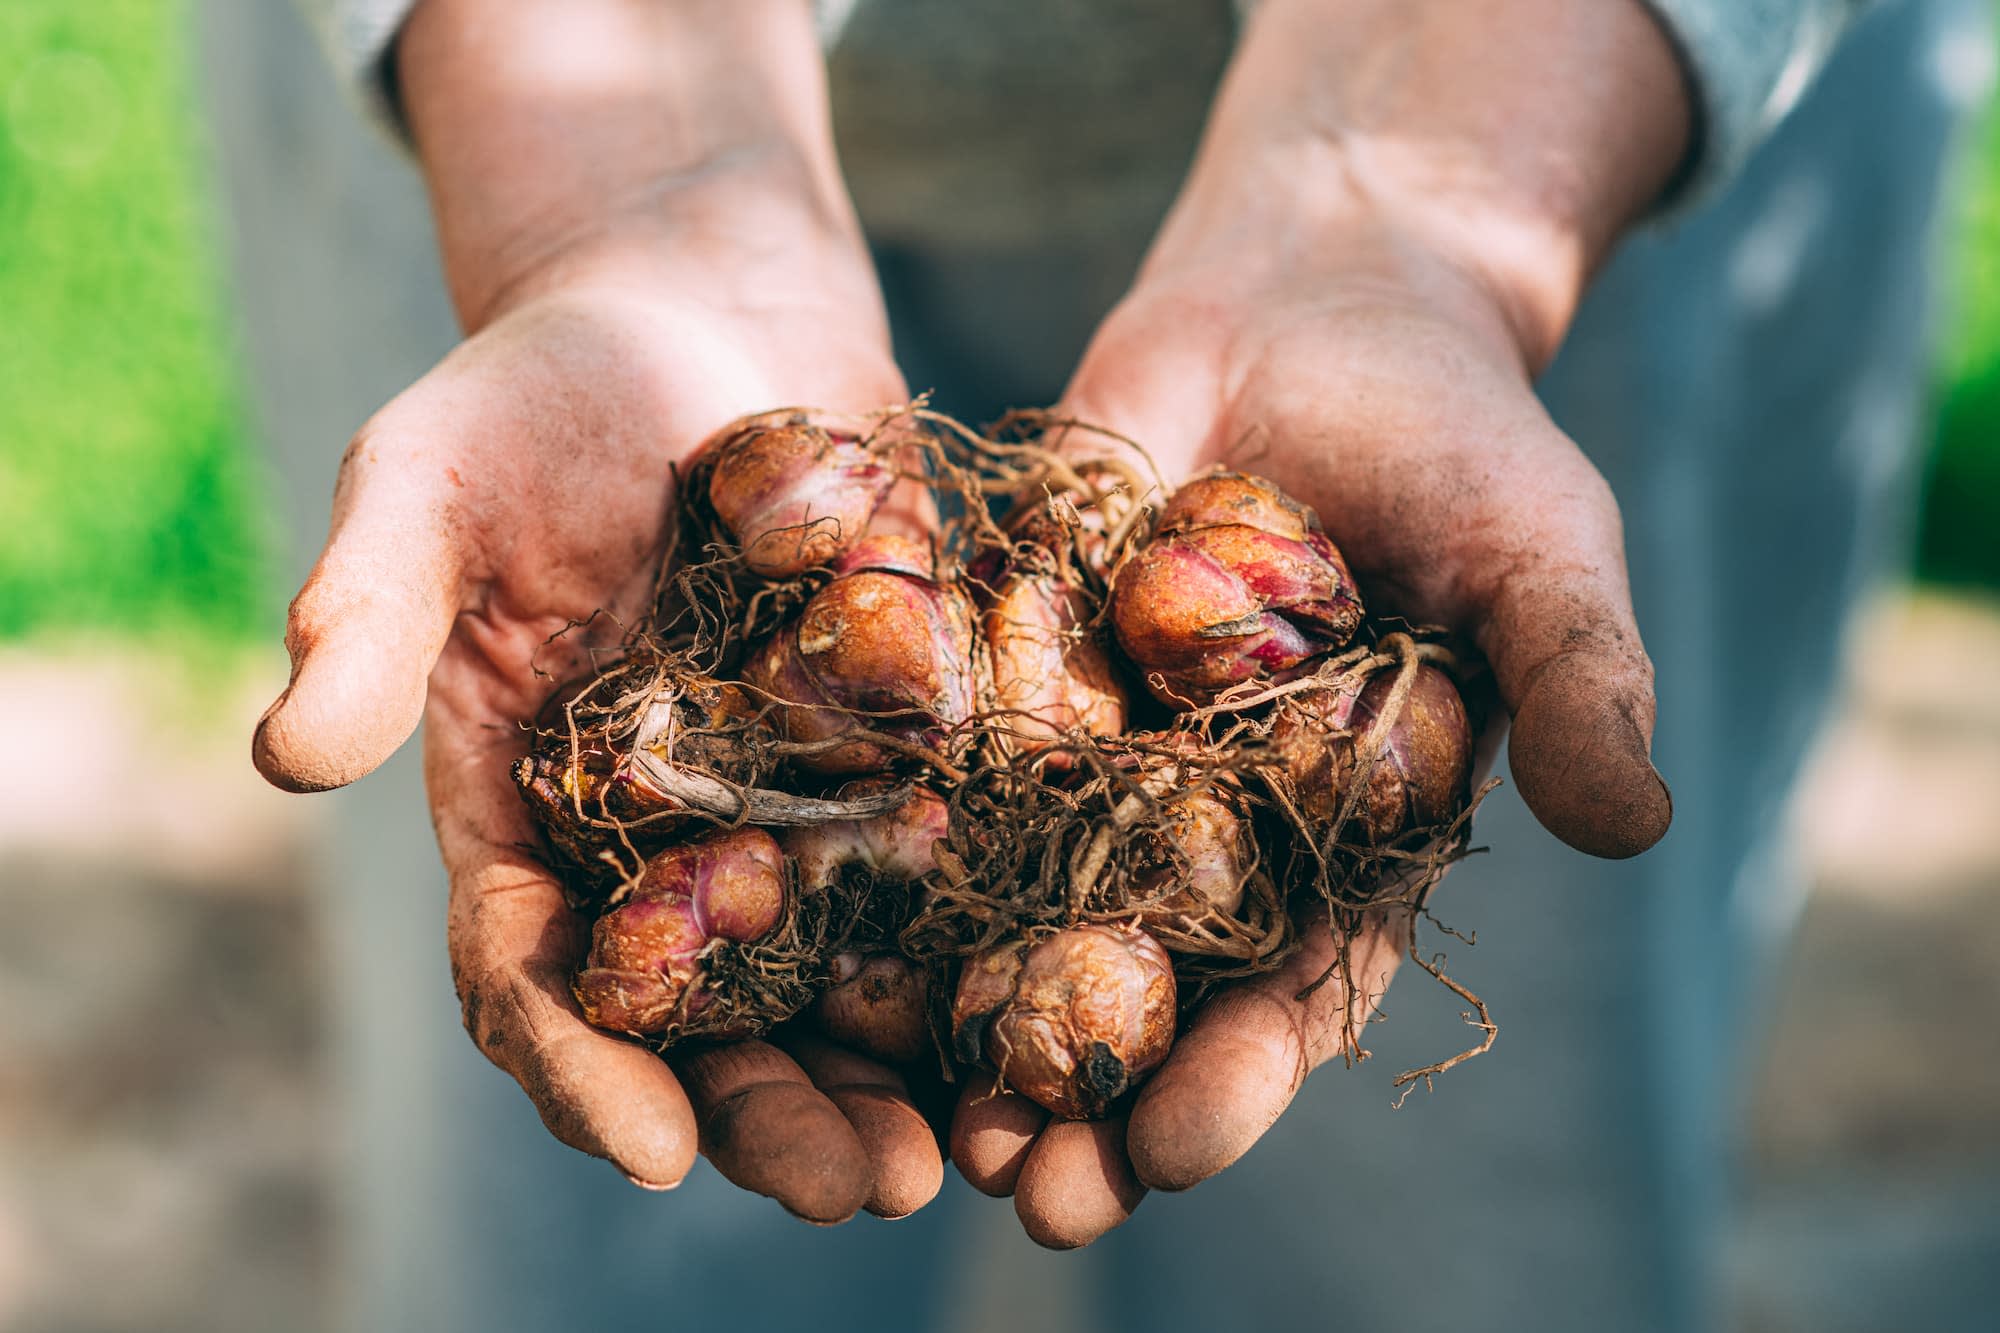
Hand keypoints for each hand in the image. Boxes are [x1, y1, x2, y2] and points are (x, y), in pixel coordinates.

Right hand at [252, 0, 943, 1220]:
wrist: (707, 310)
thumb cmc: (545, 386)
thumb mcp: (433, 476)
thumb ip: (371, 608)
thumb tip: (284, 757)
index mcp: (524, 803)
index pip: (530, 970)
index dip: (579, 1066)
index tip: (645, 1146)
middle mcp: (657, 832)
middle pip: (705, 1012)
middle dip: (770, 1110)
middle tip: (860, 1190)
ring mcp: (787, 798)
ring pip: (834, 971)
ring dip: (890, 1067)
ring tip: (969, 1150)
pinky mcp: (901, 744)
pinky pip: (944, 861)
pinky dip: (985, 939)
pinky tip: (1050, 1001)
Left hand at [952, 0, 1689, 1245]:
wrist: (1325, 287)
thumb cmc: (1459, 427)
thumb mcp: (1538, 548)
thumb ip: (1576, 680)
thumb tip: (1638, 826)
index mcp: (1346, 827)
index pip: (1295, 979)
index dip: (1240, 1072)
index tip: (1173, 1151)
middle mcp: (1217, 808)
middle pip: (1148, 973)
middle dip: (1089, 1084)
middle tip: (1024, 1188)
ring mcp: (1111, 735)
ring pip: (1032, 894)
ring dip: (978, 1004)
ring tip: (920, 1109)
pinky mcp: (1021, 650)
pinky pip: (955, 751)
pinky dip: (906, 835)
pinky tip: (836, 918)